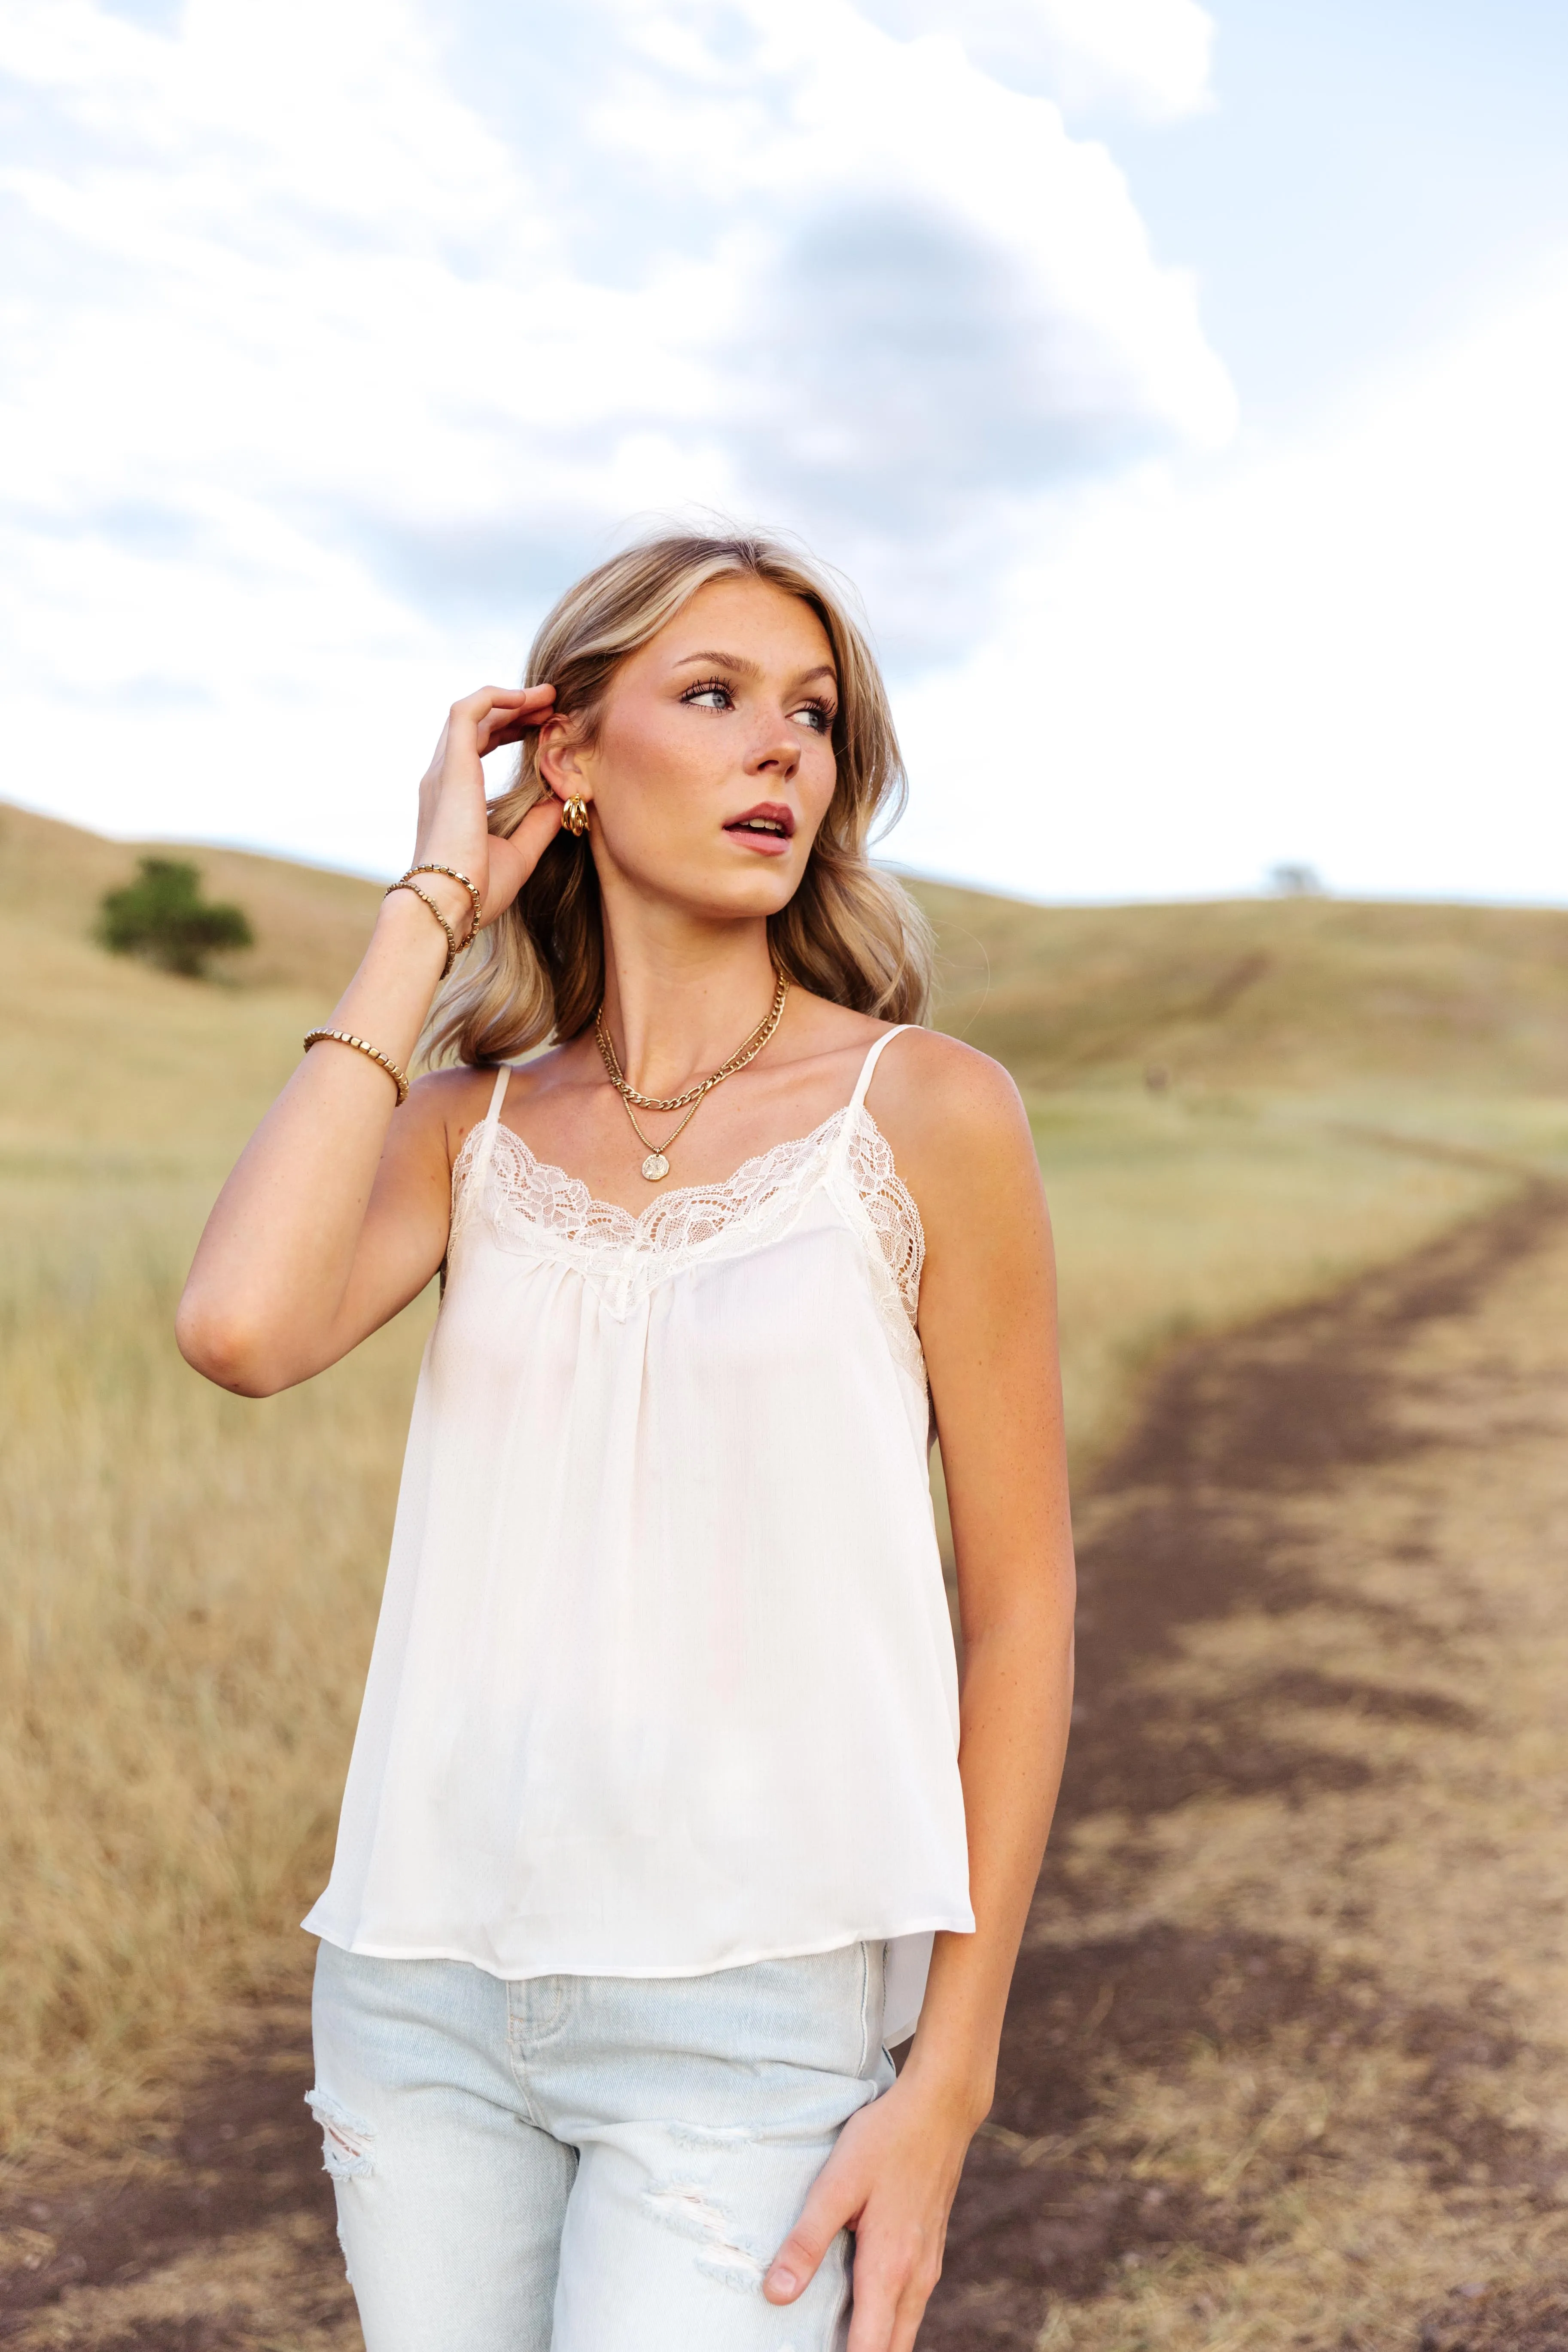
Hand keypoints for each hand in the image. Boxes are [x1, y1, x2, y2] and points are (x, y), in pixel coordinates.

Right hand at [409, 684, 561, 930]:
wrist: (449, 904)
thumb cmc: (476, 891)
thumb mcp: (519, 853)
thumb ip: (538, 824)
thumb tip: (562, 800)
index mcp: (453, 797)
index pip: (478, 746)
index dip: (510, 730)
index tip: (543, 728)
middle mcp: (443, 778)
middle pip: (478, 725)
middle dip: (514, 710)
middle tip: (551, 706)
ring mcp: (444, 770)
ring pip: (473, 712)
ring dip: (510, 699)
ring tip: (546, 698)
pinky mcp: (452, 766)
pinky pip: (468, 711)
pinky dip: (496, 697)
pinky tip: (527, 699)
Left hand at [764, 2072, 973, 2350]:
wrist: (941, 2108)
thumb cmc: (886, 2139)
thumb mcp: (836, 2184)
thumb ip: (806, 2241)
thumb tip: (775, 2294)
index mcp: (889, 2270)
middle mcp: (916, 2279)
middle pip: (891, 2351)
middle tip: (821, 2345)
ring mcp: (929, 2267)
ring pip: (904, 2332)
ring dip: (875, 2343)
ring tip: (836, 2337)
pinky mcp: (931, 2252)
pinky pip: (910, 2307)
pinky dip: (889, 2324)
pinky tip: (863, 2310)